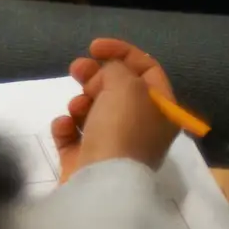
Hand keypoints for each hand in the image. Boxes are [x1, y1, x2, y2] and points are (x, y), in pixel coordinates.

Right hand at [52, 38, 180, 179]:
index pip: (148, 69)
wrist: (104, 182)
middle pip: (116, 88)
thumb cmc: (122, 129)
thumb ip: (116, 68)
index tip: (93, 47)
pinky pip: (73, 132)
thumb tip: (106, 74)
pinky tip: (65, 126)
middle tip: (76, 70)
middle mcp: (142, 127)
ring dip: (80, 101)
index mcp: (162, 110)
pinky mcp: (87, 158)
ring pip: (93, 108)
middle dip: (94, 75)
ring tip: (76, 108)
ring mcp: (114, 144)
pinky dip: (67, 125)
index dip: (122, 52)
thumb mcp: (126, 85)